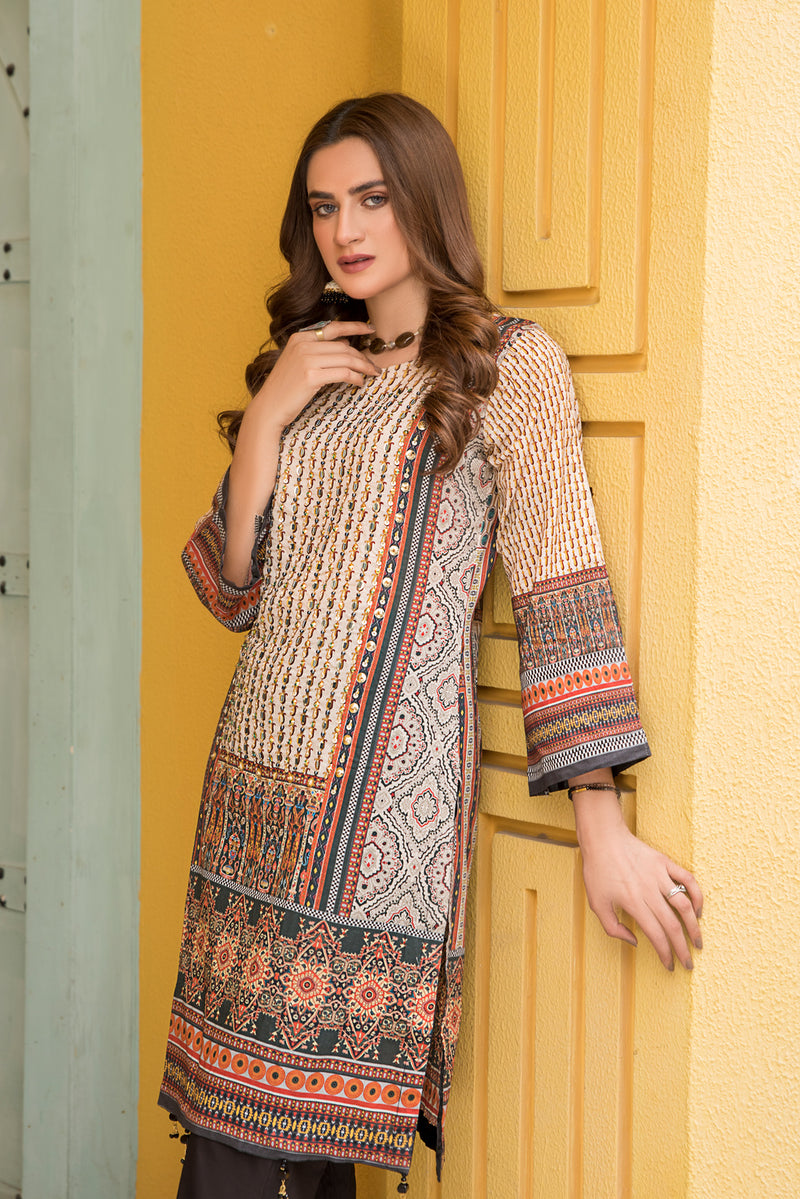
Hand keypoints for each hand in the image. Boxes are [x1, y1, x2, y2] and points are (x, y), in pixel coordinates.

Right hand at [247, 320, 377, 431]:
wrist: (269, 408)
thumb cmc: (286, 388)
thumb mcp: (298, 362)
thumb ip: (317, 350)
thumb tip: (345, 344)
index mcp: (299, 337)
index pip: (333, 328)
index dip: (355, 327)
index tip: (371, 329)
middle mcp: (303, 344)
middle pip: (343, 346)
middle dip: (362, 356)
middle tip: (374, 366)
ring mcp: (306, 359)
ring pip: (346, 359)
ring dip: (363, 367)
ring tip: (372, 373)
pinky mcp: (311, 376)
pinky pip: (343, 373)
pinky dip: (356, 378)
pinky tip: (360, 383)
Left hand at [573, 790, 702, 970]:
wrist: (603, 838)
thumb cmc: (597, 871)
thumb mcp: (597, 904)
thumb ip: (613, 928)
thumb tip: (635, 942)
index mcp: (633, 903)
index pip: (656, 935)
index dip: (665, 953)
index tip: (670, 965)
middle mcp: (649, 891)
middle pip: (673, 925)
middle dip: (683, 948)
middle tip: (689, 963)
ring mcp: (659, 876)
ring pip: (685, 905)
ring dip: (694, 927)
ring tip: (698, 941)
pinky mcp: (665, 862)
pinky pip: (687, 879)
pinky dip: (697, 895)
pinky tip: (698, 910)